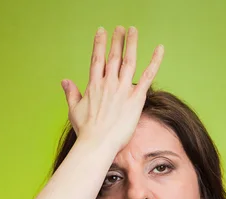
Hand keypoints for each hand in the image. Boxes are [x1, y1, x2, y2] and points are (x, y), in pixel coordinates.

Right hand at [61, 26, 163, 151]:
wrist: (97, 143)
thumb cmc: (86, 131)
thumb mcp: (74, 110)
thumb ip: (71, 93)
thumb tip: (65, 81)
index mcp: (94, 85)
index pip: (97, 59)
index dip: (99, 44)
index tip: (101, 32)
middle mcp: (109, 83)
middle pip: (114, 57)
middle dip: (117, 41)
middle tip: (120, 28)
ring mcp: (123, 90)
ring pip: (129, 61)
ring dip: (132, 44)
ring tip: (133, 31)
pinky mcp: (136, 98)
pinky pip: (148, 76)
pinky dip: (155, 62)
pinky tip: (160, 49)